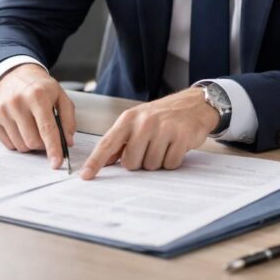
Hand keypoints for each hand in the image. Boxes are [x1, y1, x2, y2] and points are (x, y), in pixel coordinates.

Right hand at [0, 63, 75, 168]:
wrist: (16, 75)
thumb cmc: (41, 88)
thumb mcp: (61, 96)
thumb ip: (68, 119)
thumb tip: (67, 142)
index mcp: (37, 95)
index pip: (47, 129)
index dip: (53, 148)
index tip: (57, 163)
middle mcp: (17, 102)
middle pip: (32, 141)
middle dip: (43, 145)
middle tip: (45, 135)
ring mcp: (2, 110)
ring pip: (20, 145)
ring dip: (30, 144)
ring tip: (32, 128)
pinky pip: (8, 144)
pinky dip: (18, 142)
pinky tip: (20, 128)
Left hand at [80, 87, 217, 179]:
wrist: (194, 104)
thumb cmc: (162, 115)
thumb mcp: (138, 121)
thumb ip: (120, 141)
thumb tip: (104, 161)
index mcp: (129, 119)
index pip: (107, 143)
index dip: (95, 161)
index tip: (86, 175)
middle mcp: (144, 123)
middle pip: (131, 162)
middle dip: (139, 161)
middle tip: (149, 147)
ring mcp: (163, 129)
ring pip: (151, 165)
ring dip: (157, 161)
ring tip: (164, 144)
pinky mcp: (181, 137)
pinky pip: (170, 164)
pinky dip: (172, 160)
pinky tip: (175, 146)